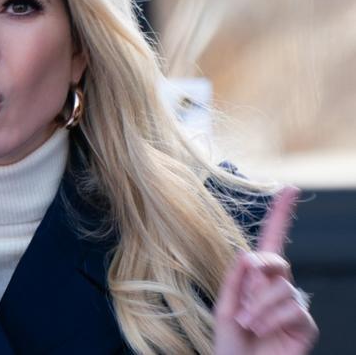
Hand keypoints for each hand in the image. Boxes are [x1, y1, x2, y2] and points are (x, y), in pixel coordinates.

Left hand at [214, 186, 318, 354]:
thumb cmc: (230, 344)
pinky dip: (272, 318)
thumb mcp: (224, 307)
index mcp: (255, 278)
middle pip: (277, 260)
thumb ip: (234, 279)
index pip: (271, 241)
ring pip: (283, 288)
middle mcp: (277, 287)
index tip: (289, 188)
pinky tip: (260, 330)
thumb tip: (247, 252)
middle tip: (240, 300)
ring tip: (246, 323)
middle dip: (260, 272)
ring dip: (258, 306)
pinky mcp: (304, 325)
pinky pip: (293, 309)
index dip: (281, 214)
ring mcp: (292, 306)